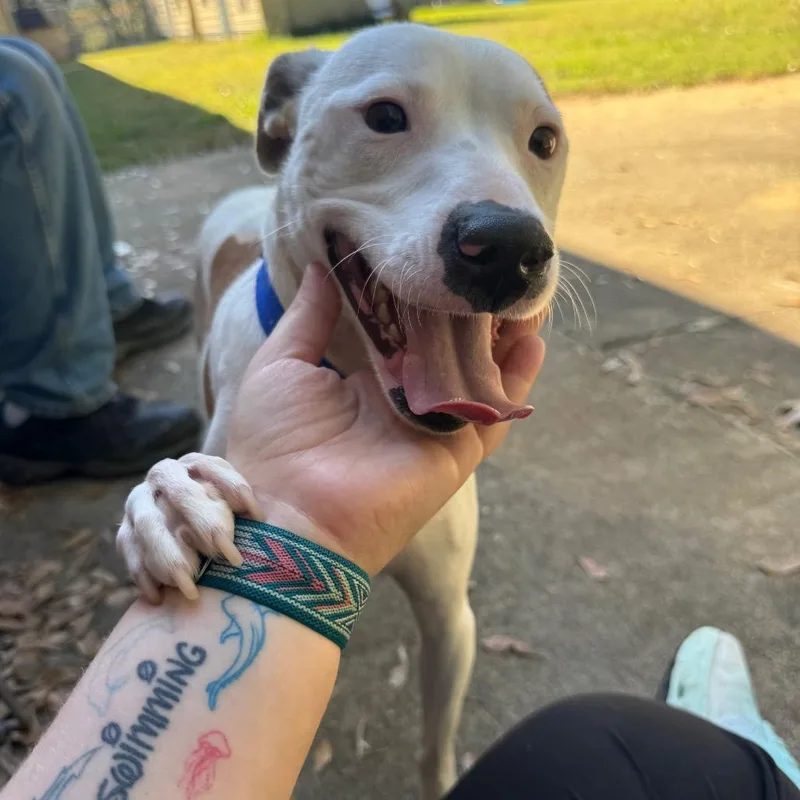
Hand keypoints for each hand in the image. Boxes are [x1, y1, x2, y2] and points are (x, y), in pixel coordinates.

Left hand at [226, 263, 544, 574]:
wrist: (288, 515)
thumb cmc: (274, 442)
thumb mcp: (280, 365)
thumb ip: (308, 317)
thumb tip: (318, 267)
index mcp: (367, 380)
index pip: (407, 329)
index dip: (426, 296)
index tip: (440, 258)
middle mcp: (406, 400)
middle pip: (451, 348)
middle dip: (471, 311)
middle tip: (488, 269)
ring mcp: (435, 426)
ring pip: (480, 374)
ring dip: (502, 336)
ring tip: (517, 293)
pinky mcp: (456, 452)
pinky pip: (495, 413)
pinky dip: (517, 379)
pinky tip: (531, 338)